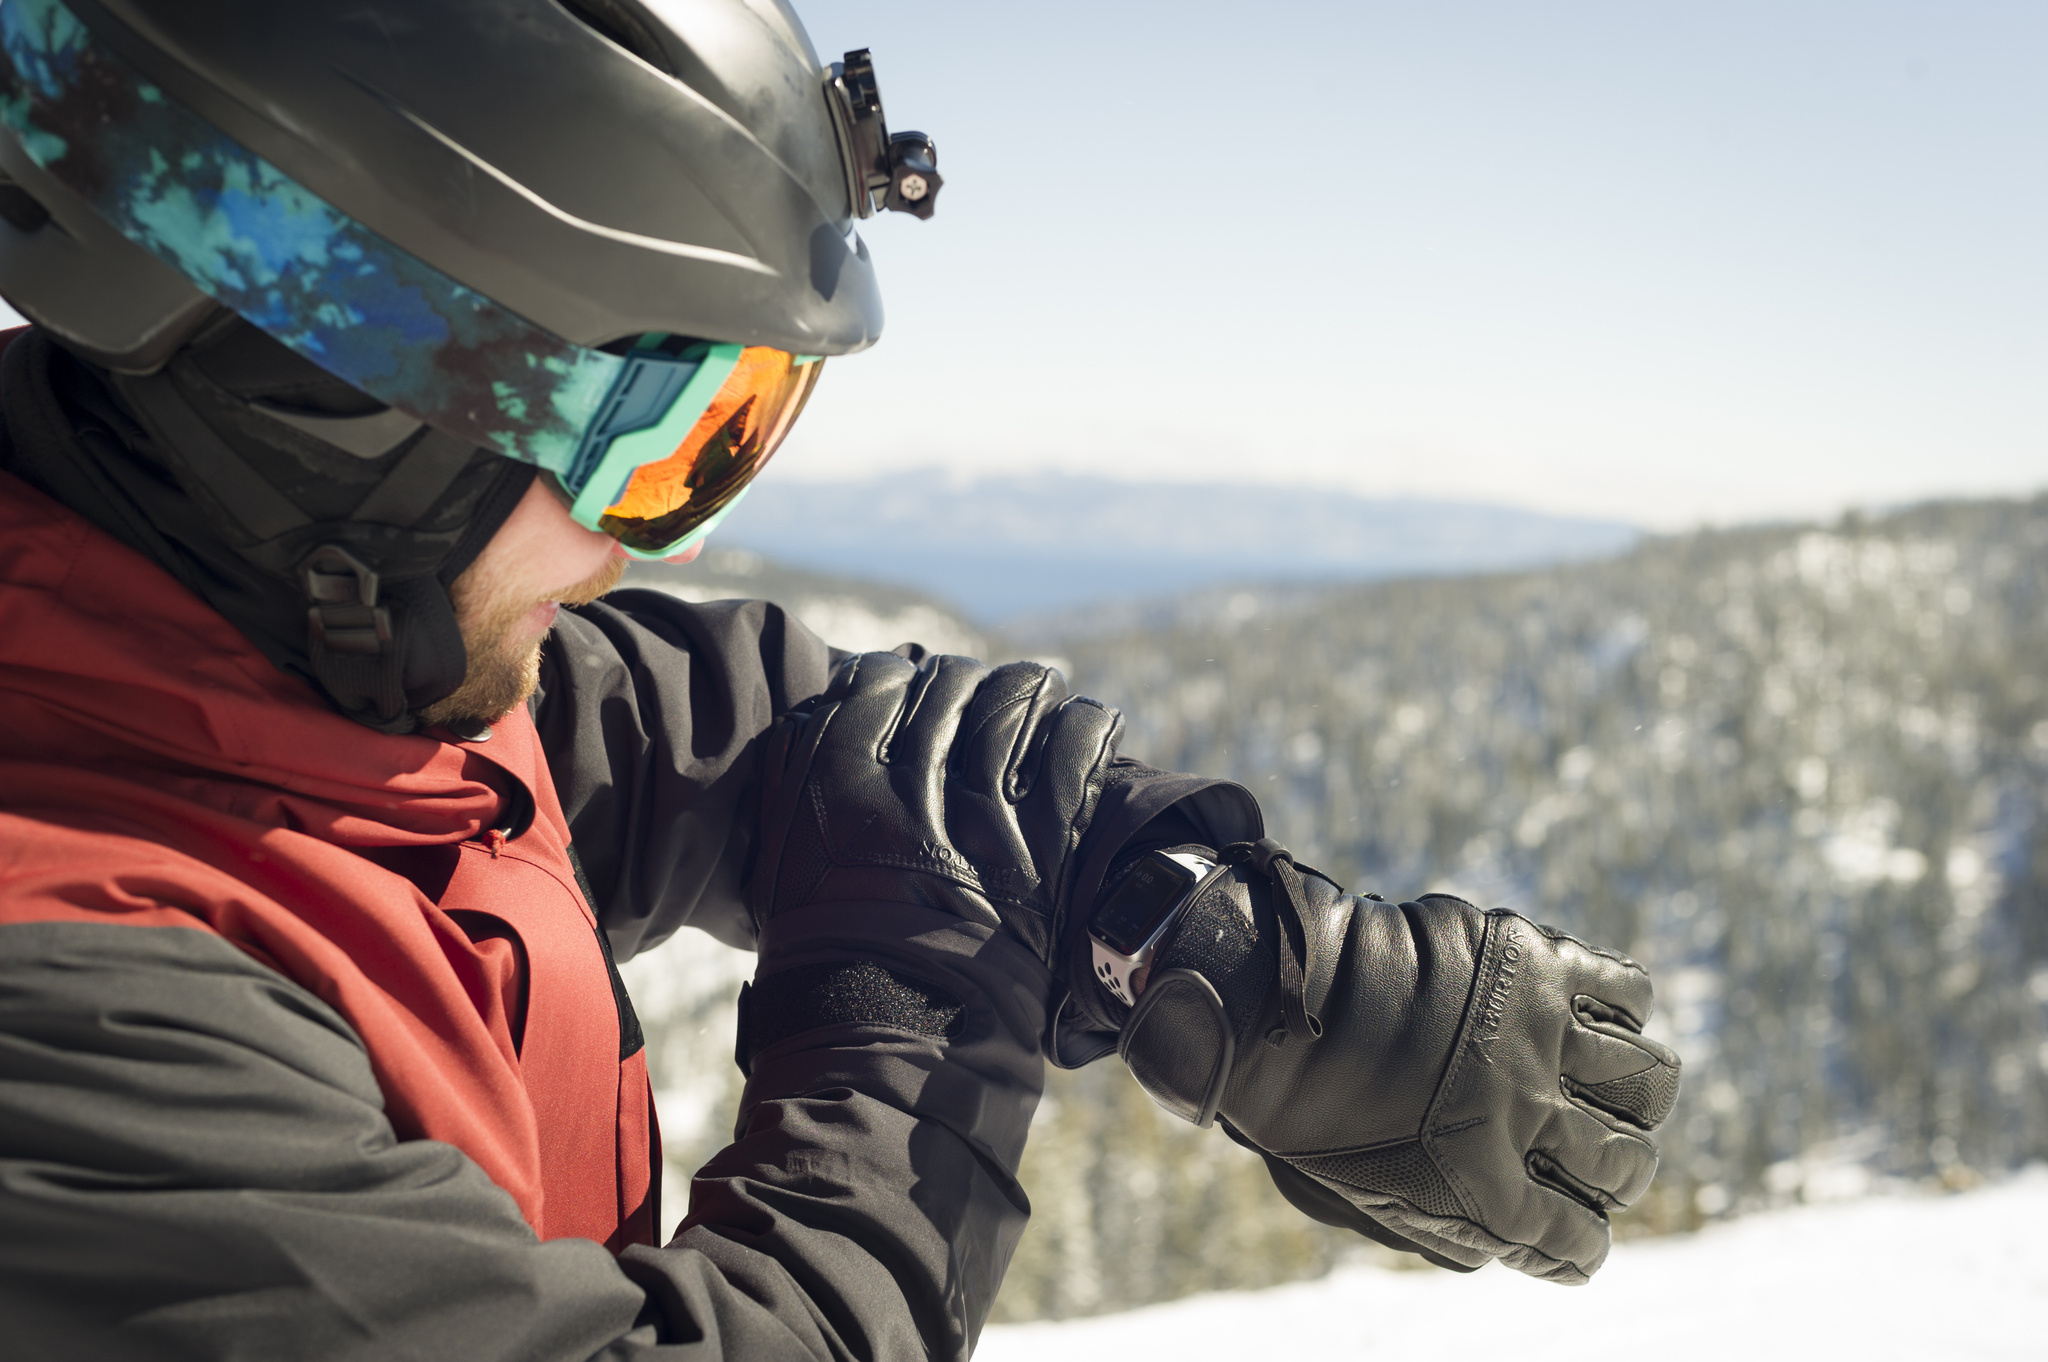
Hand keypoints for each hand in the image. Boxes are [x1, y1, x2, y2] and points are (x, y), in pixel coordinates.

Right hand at [751, 651, 1121, 962]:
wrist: (889, 1045)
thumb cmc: (827, 961)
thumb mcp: (783, 864)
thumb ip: (801, 783)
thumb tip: (831, 712)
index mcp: (835, 786)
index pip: (876, 683)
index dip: (899, 676)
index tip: (911, 683)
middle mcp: (908, 792)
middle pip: (950, 689)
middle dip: (965, 683)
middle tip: (977, 691)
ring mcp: (981, 819)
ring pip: (1015, 707)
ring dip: (1030, 691)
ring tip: (1040, 693)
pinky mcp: (1042, 850)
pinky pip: (1075, 755)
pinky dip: (1089, 729)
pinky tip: (1090, 725)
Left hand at [1115, 840, 1679, 1282]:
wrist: (1279, 1000)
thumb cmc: (1306, 1103)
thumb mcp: (1360, 1198)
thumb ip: (1441, 1233)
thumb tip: (1506, 1252)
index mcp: (1484, 1194)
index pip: (1580, 1243)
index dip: (1581, 1243)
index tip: (1579, 1234)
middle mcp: (1527, 1119)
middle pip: (1627, 1163)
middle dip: (1620, 1169)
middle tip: (1601, 1153)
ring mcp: (1538, 1039)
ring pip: (1649, 1080)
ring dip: (1637, 1093)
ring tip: (1615, 1087)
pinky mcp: (1537, 964)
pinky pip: (1628, 992)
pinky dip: (1628, 1007)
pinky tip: (1598, 1017)